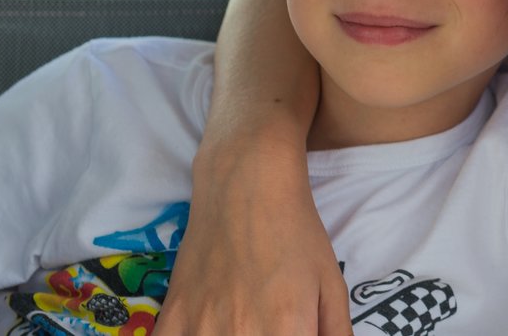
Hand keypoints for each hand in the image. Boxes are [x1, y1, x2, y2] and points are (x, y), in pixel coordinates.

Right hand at [156, 138, 350, 334]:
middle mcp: (241, 335)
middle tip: (272, 325)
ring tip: (243, 323)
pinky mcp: (170, 320)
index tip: (294, 332)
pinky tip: (211, 328)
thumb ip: (336, 333)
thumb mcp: (331, 285)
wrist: (245, 187)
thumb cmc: (297, 233)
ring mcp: (199, 330)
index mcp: (287, 331)